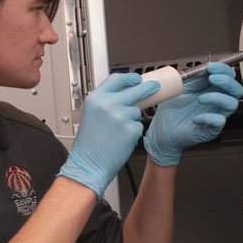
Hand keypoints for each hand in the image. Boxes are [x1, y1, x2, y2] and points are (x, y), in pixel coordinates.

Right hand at [59, 72, 158, 193]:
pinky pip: (138, 126)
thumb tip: (125, 95)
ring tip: (117, 132)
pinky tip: (121, 139)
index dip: (130, 77)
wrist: (89, 164)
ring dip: (132, 119)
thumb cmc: (88, 144)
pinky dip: (133, 132)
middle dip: (147, 88)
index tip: (137, 78)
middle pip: (135, 90)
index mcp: (96, 99)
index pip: (116, 78)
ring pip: (136, 112)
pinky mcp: (131, 129)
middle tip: (154, 88)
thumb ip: (105, 102)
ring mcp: (121, 116)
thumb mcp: (91, 114)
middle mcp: (108, 104)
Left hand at [144, 62, 242, 166]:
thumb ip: (194, 77)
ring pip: (232, 104)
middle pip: (237, 90)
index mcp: (212, 89)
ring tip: (201, 98)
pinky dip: (209, 118)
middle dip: (226, 81)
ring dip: (218, 98)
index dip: (223, 69)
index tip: (211, 66)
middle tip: (212, 78)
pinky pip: (219, 122)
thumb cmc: (172, 109)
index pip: (228, 76)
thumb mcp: (182, 86)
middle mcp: (217, 101)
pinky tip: (196, 118)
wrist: (162, 128)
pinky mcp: (211, 129)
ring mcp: (216, 115)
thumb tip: (204, 68)